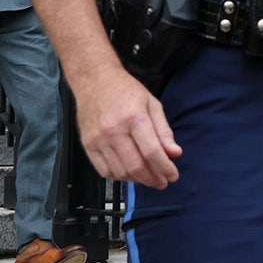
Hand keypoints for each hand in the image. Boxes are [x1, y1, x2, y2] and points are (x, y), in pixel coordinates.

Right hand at [74, 67, 180, 189]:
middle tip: (162, 182)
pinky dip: (118, 176)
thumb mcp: (152, 104)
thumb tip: (174, 153)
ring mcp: (98, 139)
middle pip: (136, 166)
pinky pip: (104, 170)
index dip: (165, 168)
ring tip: (148, 177)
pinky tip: (129, 172)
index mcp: (135, 118)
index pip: (152, 152)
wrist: (94, 80)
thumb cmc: (125, 90)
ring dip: (137, 180)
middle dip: (153, 179)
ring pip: (120, 172)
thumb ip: (164, 131)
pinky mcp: (87, 144)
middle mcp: (114, 131)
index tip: (173, 175)